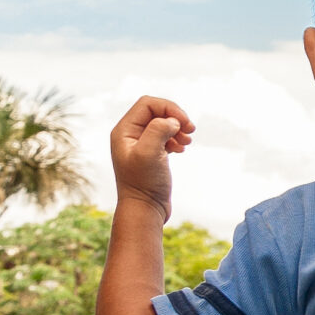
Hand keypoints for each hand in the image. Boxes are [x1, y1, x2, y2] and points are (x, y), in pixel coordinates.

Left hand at [110, 95, 194, 218]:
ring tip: (188, 141)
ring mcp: (140, 145)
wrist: (145, 209)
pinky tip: (182, 149)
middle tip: (190, 130)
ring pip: (162, 123)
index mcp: (124, 131)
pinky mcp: (151, 154)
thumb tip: (171, 122)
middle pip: (156, 111)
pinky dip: (176, 138)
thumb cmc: (144, 184)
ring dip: (178, 128)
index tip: (184, 124)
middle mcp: (129, 135)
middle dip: (175, 117)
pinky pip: (165, 136)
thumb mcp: (149, 153)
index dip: (169, 109)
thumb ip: (158, 130)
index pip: (148, 104)